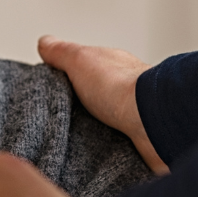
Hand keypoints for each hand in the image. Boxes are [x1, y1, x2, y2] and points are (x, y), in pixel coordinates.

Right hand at [38, 35, 167, 173]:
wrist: (152, 121)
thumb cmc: (122, 89)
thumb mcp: (79, 60)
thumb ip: (61, 52)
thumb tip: (45, 42)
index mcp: (111, 67)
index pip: (84, 70)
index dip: (65, 79)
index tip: (47, 91)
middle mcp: (124, 89)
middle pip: (93, 98)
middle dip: (76, 109)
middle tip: (55, 121)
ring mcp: (132, 115)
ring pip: (104, 124)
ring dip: (91, 130)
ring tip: (69, 142)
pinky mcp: (137, 140)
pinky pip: (116, 145)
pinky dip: (104, 149)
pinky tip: (91, 154)